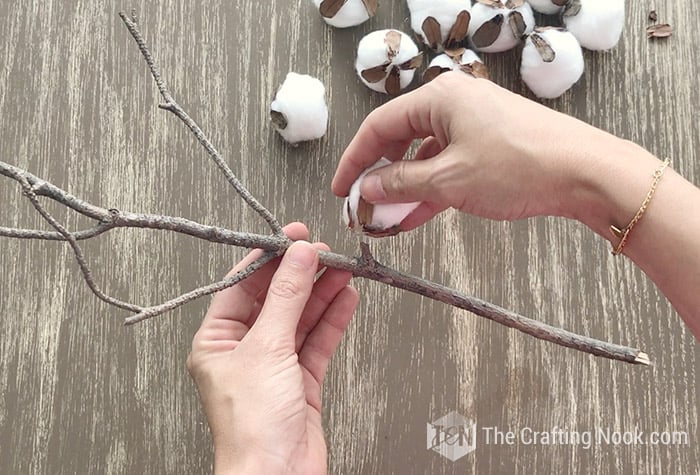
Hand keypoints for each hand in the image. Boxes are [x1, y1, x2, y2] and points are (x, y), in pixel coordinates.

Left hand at [187, 223, 358, 474]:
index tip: (293, 237)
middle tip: (325, 251)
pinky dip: (332, 319)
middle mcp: (243, 351)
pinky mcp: (300, 382)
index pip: (243, 286)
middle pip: (275, 300)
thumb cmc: (251, 428)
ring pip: (300, 318)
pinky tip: (345, 298)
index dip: (269, 258)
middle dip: (301, 274)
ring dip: (321, 293)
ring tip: (342, 268)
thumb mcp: (267, 348)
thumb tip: (298, 258)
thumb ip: (287, 298)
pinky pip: (317, 341)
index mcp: (217, 341)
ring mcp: (274, 366)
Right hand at [332, 71, 623, 228]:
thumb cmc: (520, 165)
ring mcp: (473, 124)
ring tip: (387, 219)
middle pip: (399, 139)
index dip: (355, 161)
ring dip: (404, 188)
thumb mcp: (449, 180)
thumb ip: (402, 183)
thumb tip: (369, 188)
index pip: (379, 127)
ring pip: (423, 155)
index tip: (342, 190)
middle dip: (379, 176)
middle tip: (363, 207)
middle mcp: (453, 103)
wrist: (586, 173)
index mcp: (439, 98)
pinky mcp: (489, 144)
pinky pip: (447, 164)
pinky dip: (430, 189)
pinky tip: (416, 216)